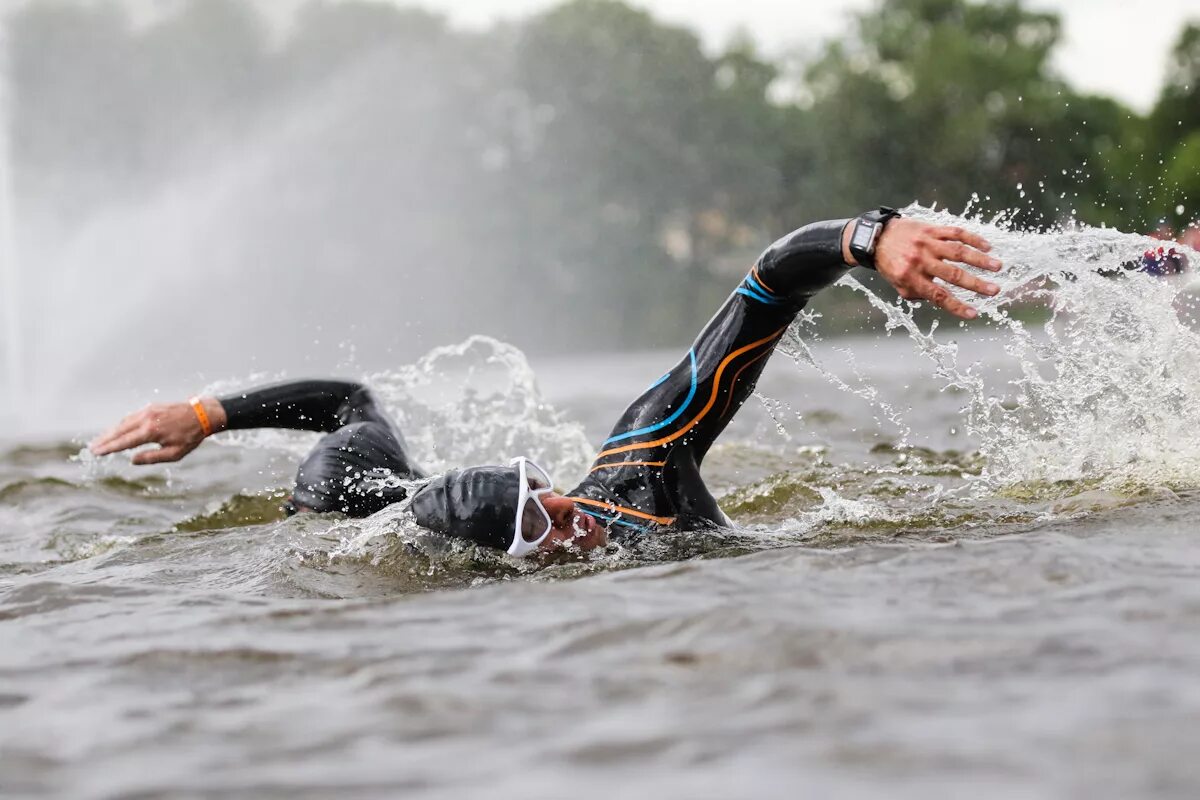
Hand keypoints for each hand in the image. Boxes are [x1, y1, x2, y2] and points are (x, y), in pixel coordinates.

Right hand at [89, 397, 226, 464]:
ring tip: (100, 441)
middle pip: (119, 430)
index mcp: (151, 431)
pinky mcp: (151, 407)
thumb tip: (131, 460)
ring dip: (111, 431)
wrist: (203, 414)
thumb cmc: (191, 436)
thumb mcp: (175, 453)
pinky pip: (132, 417)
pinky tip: (117, 430)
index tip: (96, 453)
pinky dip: (121, 424)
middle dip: (104, 440)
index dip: (108, 448)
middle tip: (92, 448)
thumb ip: (152, 458)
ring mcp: (148, 410)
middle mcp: (146, 418)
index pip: (124, 441)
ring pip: (124, 422)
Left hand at [845, 218, 1002, 319]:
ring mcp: (926, 243)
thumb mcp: (898, 284)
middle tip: (995, 291)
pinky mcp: (931, 229)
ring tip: (997, 267)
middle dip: (976, 284)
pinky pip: (955, 233)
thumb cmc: (889, 264)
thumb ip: (919, 294)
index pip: (938, 295)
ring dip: (980, 260)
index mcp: (911, 278)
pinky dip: (973, 239)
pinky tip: (987, 246)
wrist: (876, 237)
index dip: (957, 306)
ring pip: (958, 252)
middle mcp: (920, 261)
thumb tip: (942, 300)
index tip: (974, 313)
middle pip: (953, 275)